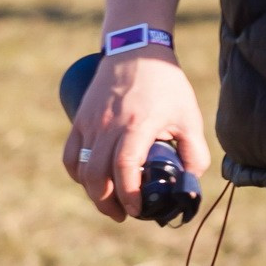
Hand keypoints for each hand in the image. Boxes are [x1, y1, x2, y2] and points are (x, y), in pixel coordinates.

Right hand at [63, 51, 209, 222]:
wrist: (136, 50)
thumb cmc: (166, 83)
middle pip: (98, 175)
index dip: (129, 194)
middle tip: (124, 215)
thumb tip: (191, 182)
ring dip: (92, 192)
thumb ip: (194, 150)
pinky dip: (77, 174)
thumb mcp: (189, 115)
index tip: (138, 210)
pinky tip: (90, 183)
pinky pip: (70, 155)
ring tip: (110, 203)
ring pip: (81, 168)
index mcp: (137, 124)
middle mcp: (109, 125)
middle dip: (108, 203)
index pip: (125, 167)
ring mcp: (91, 122)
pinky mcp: (80, 120)